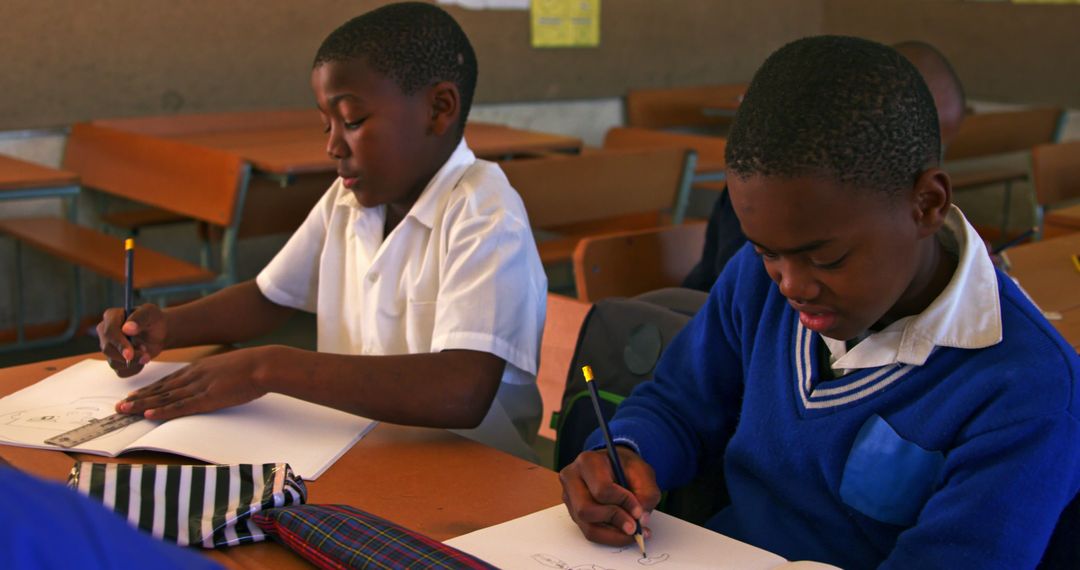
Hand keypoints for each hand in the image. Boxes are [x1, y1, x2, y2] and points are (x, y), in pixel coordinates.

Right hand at [96, 304, 167, 377]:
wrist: (159, 332)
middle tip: (145, 353)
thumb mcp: (150, 313)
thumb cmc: (153, 319)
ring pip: (113, 363)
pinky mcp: (115, 360)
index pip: (109, 332)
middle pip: (107, 349)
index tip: (130, 354)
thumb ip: (139, 318)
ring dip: (134, 362)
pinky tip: (142, 360)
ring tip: (146, 353)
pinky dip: (135, 369)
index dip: (119, 344)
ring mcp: (109, 347)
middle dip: (129, 355)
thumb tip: (126, 329)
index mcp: (111, 317)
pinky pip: (121, 372)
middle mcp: (105, 332)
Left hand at [115, 347, 271, 420]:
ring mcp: (199, 387)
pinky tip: (149, 414)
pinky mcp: (207, 398)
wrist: (263, 364)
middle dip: (139, 397)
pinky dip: (163, 411)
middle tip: (120, 405)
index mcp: (199, 368)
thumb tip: (214, 382)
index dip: (150, 389)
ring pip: (164, 397)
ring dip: (143, 404)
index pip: (168, 381)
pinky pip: (180, 406)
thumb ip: (216, 375)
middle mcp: (194, 376)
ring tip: (125, 410)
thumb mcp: (229, 367)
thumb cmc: (252, 366)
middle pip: (161, 389)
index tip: (135, 395)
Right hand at [559, 447, 660, 545]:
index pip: (601, 489)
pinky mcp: (573, 512)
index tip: (639, 511)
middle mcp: (572, 478)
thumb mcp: (643, 473)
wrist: (614, 466)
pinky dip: (608, 536)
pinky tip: (622, 532)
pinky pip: (588, 531)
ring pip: (587, 525)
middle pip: (586, 510)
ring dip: (612, 534)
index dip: (623, 503)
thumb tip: (640, 519)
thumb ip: (647, 495)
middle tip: (634, 527)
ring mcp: (569, 497)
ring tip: (631, 532)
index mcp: (588, 462)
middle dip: (614, 521)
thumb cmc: (626, 467)